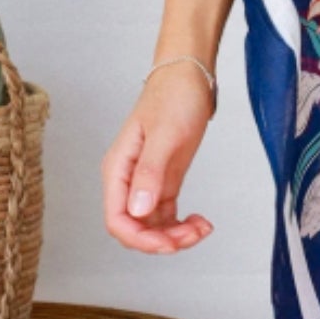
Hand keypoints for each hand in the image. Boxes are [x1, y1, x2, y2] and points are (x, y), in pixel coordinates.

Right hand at [101, 65, 214, 253]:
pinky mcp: (164, 179)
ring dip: (174, 236)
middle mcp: (128, 180)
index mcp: (118, 169)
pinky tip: (200, 222)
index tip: (168, 243)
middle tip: (193, 234)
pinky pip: (166, 215)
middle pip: (134, 228)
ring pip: (151, 225)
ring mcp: (146, 181)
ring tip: (202, 228)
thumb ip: (150, 172)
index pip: (116, 219)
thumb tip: (137, 210)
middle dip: (161, 240)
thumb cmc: (174, 95)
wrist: (190, 75)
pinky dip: (181, 225)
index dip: (139, 239)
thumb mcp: (166, 133)